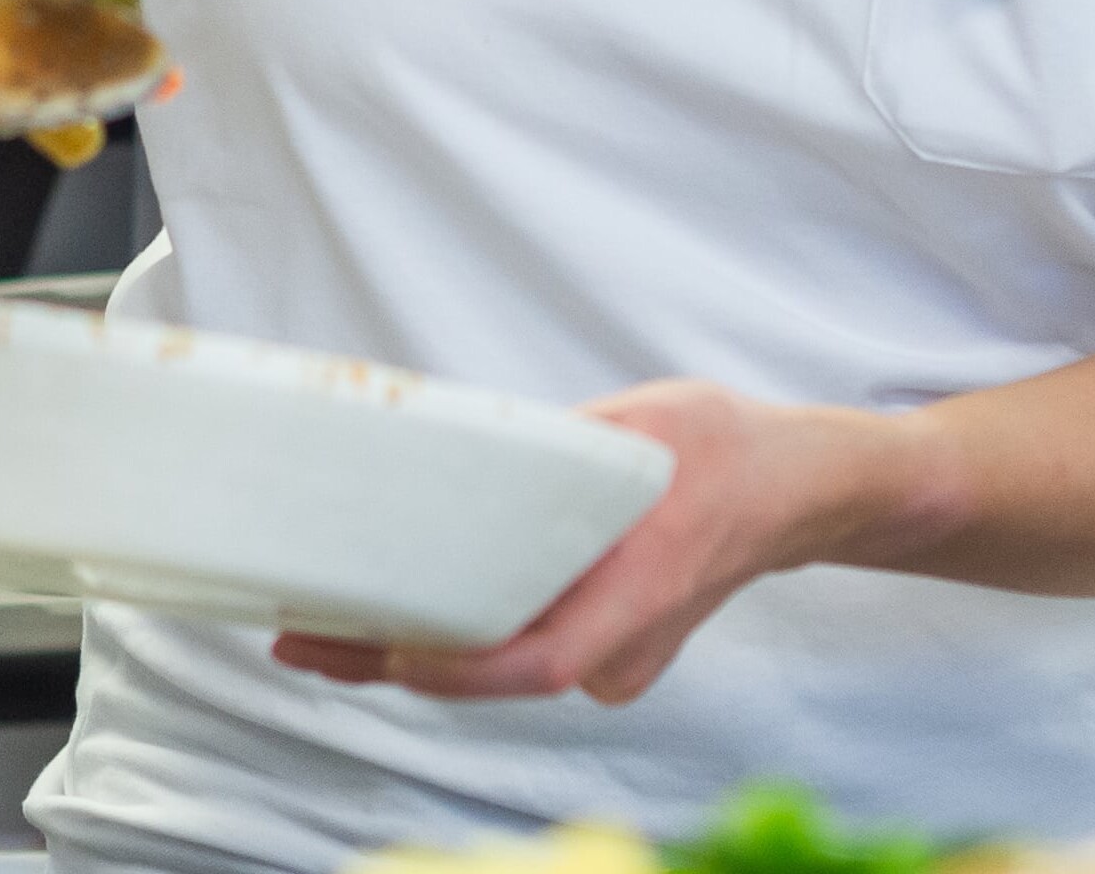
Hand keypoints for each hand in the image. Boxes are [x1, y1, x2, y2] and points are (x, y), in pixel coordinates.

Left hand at [272, 379, 872, 707]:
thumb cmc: (722, 447)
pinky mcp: (610, 653)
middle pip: (497, 672)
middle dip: (391, 661)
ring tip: (323, 629)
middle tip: (298, 640)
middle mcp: (624, 646)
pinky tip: (404, 607)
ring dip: (419, 651)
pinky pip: (524, 650)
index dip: (459, 667)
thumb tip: (471, 449)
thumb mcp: (636, 423)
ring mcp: (619, 661)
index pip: (538, 661)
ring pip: (505, 664)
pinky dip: (464, 634)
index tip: (390, 655)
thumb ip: (561, 451)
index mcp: (640, 590)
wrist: (797, 488)